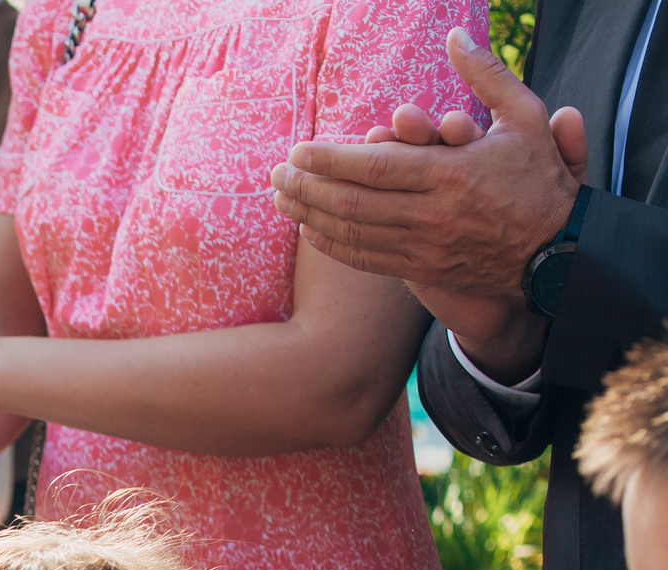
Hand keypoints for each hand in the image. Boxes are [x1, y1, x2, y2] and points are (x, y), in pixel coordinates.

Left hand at [267, 27, 579, 381]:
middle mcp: (431, 214)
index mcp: (451, 173)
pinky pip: (365, 258)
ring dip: (309, 216)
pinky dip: (332, 245)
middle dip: (306, 188)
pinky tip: (310, 230)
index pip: (374, 167)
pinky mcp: (420, 269)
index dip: (329, 160)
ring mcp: (423, 246)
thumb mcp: (526, 117)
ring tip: (281, 200)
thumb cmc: (540, 177)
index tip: (297, 150)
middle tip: (275, 176)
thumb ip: (486, 76)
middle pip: (351, 203)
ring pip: (351, 234)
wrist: (558, 250)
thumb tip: (455, 36)